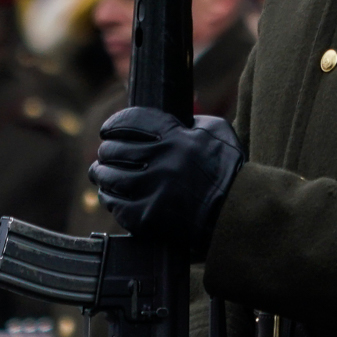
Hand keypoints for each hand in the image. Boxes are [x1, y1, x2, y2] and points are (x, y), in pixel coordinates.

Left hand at [89, 107, 243, 248]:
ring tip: (99, 173)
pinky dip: (109, 198)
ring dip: (101, 174)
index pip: (132, 121)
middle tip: (104, 154)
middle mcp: (162, 161)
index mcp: (177, 137)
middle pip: (115, 150)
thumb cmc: (230, 172)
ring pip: (111, 177)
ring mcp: (153, 190)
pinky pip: (116, 205)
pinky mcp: (148, 217)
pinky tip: (110, 195)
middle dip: (106, 151)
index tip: (108, 130)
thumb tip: (175, 119)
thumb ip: (193, 121)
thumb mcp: (218, 133)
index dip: (114, 124)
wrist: (237, 214)